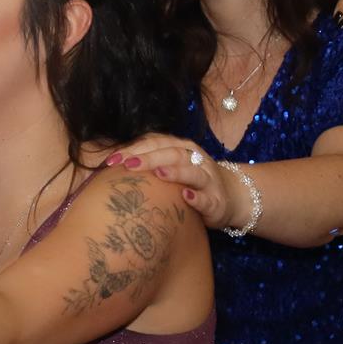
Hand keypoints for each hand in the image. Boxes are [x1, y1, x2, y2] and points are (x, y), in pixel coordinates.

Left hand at [103, 135, 228, 228]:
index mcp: (181, 148)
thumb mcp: (171, 167)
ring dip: (175, 172)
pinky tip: (186, 196)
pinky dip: (197, 197)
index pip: (155, 143)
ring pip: (192, 171)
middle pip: (171, 154)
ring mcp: (208, 179)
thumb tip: (110, 164)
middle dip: (148, 158)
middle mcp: (195, 158)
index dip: (133, 149)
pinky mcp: (217, 201)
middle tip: (127, 165)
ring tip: (159, 173)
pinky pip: (207, 198)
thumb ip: (148, 163)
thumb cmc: (190, 182)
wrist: (231, 197)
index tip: (112, 160)